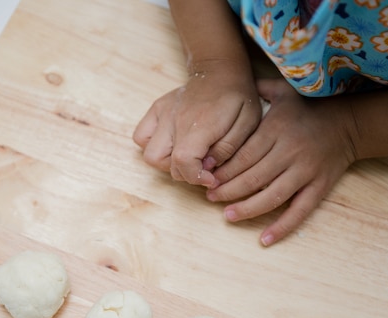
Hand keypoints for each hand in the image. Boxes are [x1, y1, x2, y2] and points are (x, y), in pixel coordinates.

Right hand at [133, 61, 262, 186]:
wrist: (220, 69)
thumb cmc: (237, 97)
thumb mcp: (247, 123)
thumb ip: (227, 148)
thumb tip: (207, 167)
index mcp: (199, 124)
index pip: (183, 162)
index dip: (195, 177)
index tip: (211, 178)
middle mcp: (175, 120)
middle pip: (166, 164)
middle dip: (186, 173)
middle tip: (203, 167)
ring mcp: (162, 114)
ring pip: (150, 155)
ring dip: (167, 163)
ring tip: (188, 157)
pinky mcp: (156, 110)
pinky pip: (141, 138)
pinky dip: (152, 146)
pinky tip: (172, 144)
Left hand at [206, 78, 356, 245]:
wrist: (349, 121)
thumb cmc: (308, 107)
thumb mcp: (283, 91)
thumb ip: (257, 90)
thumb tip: (229, 86)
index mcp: (277, 130)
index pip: (243, 156)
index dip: (223, 170)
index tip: (207, 178)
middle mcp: (290, 152)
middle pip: (252, 178)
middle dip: (228, 191)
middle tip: (211, 197)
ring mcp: (306, 172)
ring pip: (272, 197)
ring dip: (247, 209)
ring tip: (228, 216)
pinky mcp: (319, 187)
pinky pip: (300, 211)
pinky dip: (282, 227)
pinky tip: (264, 239)